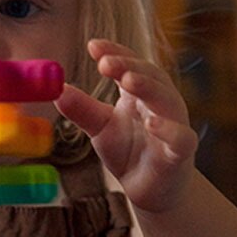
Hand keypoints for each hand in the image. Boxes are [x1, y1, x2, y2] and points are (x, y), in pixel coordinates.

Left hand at [55, 39, 198, 212]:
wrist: (151, 190)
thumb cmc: (128, 151)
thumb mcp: (99, 127)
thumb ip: (81, 109)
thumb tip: (56, 89)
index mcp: (140, 93)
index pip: (130, 64)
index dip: (115, 52)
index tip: (93, 46)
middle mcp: (161, 103)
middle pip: (150, 76)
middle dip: (128, 66)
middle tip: (105, 62)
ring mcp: (174, 126)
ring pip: (167, 100)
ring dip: (148, 88)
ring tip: (127, 80)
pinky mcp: (180, 153)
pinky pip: (181, 138)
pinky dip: (170, 129)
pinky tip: (153, 123)